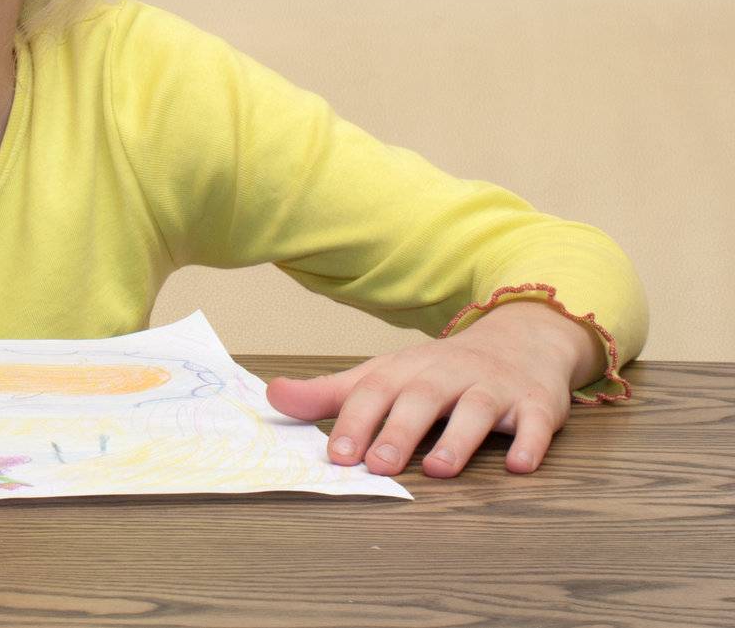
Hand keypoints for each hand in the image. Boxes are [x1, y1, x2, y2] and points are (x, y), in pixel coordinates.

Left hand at [263, 301, 595, 477]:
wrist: (518, 339)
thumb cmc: (437, 371)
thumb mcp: (383, 376)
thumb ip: (330, 394)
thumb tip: (272, 397)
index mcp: (405, 371)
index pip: (374, 392)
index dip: (354, 421)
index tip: (336, 455)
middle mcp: (446, 375)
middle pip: (420, 399)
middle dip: (399, 432)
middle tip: (379, 466)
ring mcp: (493, 387)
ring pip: (475, 409)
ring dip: (458, 438)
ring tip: (439, 469)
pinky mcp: (536, 403)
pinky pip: (535, 422)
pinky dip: (529, 442)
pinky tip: (518, 465)